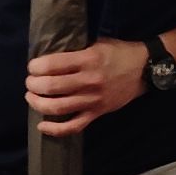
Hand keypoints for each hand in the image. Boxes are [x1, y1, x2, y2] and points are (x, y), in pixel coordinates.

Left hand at [26, 40, 149, 136]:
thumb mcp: (97, 44)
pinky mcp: (97, 113)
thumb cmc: (120, 53)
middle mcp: (89, 81)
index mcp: (88, 60)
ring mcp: (93, 100)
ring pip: (58, 108)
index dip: (36, 67)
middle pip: (51, 87)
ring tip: (31, 97)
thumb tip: (50, 58)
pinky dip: (55, 129)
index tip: (32, 67)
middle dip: (33, 84)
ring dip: (38, 104)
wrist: (145, 69)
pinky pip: (74, 126)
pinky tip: (42, 126)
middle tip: (30, 82)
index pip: (53, 65)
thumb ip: (76, 52)